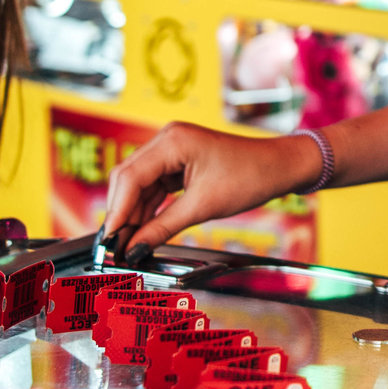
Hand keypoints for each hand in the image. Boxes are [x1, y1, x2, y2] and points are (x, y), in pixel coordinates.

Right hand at [102, 122, 318, 257]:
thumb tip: (134, 249)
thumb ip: (163, 227)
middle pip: (128, 179)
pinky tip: (142, 230)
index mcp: (172, 140)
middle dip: (121, 213)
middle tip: (113, 246)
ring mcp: (172, 149)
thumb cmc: (250, 177)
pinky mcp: (179, 161)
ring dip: (133, 214)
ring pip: (139, 184)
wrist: (280, 167)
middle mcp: (167, 139)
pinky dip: (148, 208)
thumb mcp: (203, 206)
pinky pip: (154, 186)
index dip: (116, 212)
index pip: (130, 177)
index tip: (108, 241)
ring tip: (125, 244)